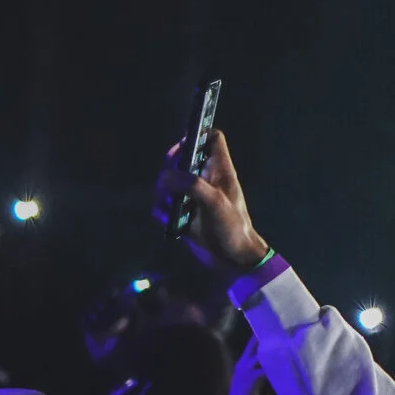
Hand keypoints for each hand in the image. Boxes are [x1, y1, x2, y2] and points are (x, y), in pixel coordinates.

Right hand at [156, 130, 269, 269]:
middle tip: (167, 182)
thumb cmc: (232, 227)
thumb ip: (192, 185)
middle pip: (181, 158)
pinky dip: (161, 210)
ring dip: (162, 192)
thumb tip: (165, 176)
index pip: (212, 139)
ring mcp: (192, 196)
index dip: (198, 135)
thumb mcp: (216, 203)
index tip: (183, 145)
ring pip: (168, 181)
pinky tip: (168, 220)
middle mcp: (205, 179)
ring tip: (169, 205)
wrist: (232, 259)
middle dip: (170, 167)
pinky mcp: (182, 213)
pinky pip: (163, 204)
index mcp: (220, 170)